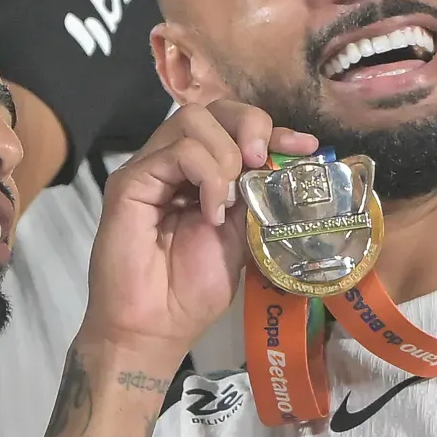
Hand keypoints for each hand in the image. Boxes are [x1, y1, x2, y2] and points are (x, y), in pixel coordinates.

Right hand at [86, 101, 317, 359]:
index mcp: (202, 173)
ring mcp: (150, 169)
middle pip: (213, 108)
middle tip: (262, 162)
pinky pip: (178, 152)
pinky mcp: (130, 182)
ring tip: (230, 199)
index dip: (272, 129)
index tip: (305, 148)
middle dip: (250, 125)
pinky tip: (212, 211)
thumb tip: (290, 166)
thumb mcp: (243, 236)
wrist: (155, 327)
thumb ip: (256, 197)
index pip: (234, 127)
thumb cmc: (192, 290)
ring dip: (226, 154)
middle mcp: (174, 163)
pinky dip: (207, 176)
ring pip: (193, 119)